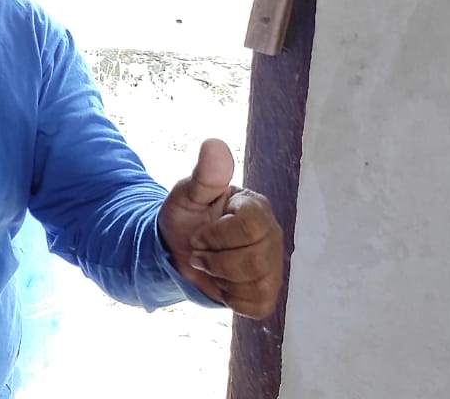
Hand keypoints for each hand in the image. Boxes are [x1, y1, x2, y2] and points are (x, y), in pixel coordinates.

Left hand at [157, 138, 285, 317]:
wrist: (176, 251)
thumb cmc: (186, 218)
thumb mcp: (186, 195)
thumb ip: (203, 175)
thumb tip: (214, 144)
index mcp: (256, 208)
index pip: (250, 226)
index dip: (217, 235)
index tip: (199, 234)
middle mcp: (272, 236)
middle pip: (254, 258)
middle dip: (215, 259)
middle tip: (199, 252)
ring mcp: (273, 266)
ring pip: (256, 283)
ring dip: (220, 277)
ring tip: (209, 265)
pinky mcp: (266, 293)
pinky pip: (255, 305)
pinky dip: (231, 298)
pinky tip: (221, 283)